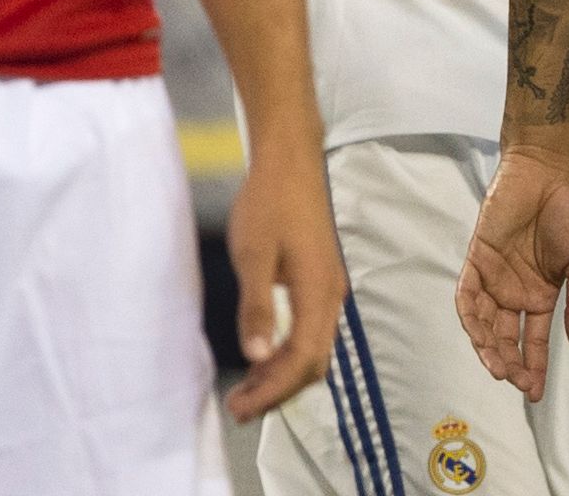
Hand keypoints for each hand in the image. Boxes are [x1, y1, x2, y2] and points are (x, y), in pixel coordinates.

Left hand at [221, 133, 344, 421]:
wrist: (290, 159)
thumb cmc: (269, 201)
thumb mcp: (253, 253)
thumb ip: (257, 305)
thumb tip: (255, 356)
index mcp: (318, 293)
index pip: (301, 360)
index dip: (271, 391)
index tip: (240, 409)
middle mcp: (330, 297)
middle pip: (312, 364)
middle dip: (277, 392)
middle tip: (238, 407)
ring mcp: (327, 289)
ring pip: (311, 349)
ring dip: (280, 374)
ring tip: (244, 389)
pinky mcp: (318, 280)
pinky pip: (308, 330)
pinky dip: (285, 352)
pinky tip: (260, 353)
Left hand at [457, 143, 568, 400]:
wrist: (548, 171)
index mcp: (541, 295)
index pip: (533, 340)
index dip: (534, 367)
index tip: (535, 393)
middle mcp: (515, 290)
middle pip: (505, 338)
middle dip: (510, 364)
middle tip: (517, 382)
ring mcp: (495, 275)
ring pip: (484, 322)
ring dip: (488, 347)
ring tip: (498, 367)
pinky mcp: (477, 256)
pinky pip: (467, 292)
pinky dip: (469, 315)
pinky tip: (478, 334)